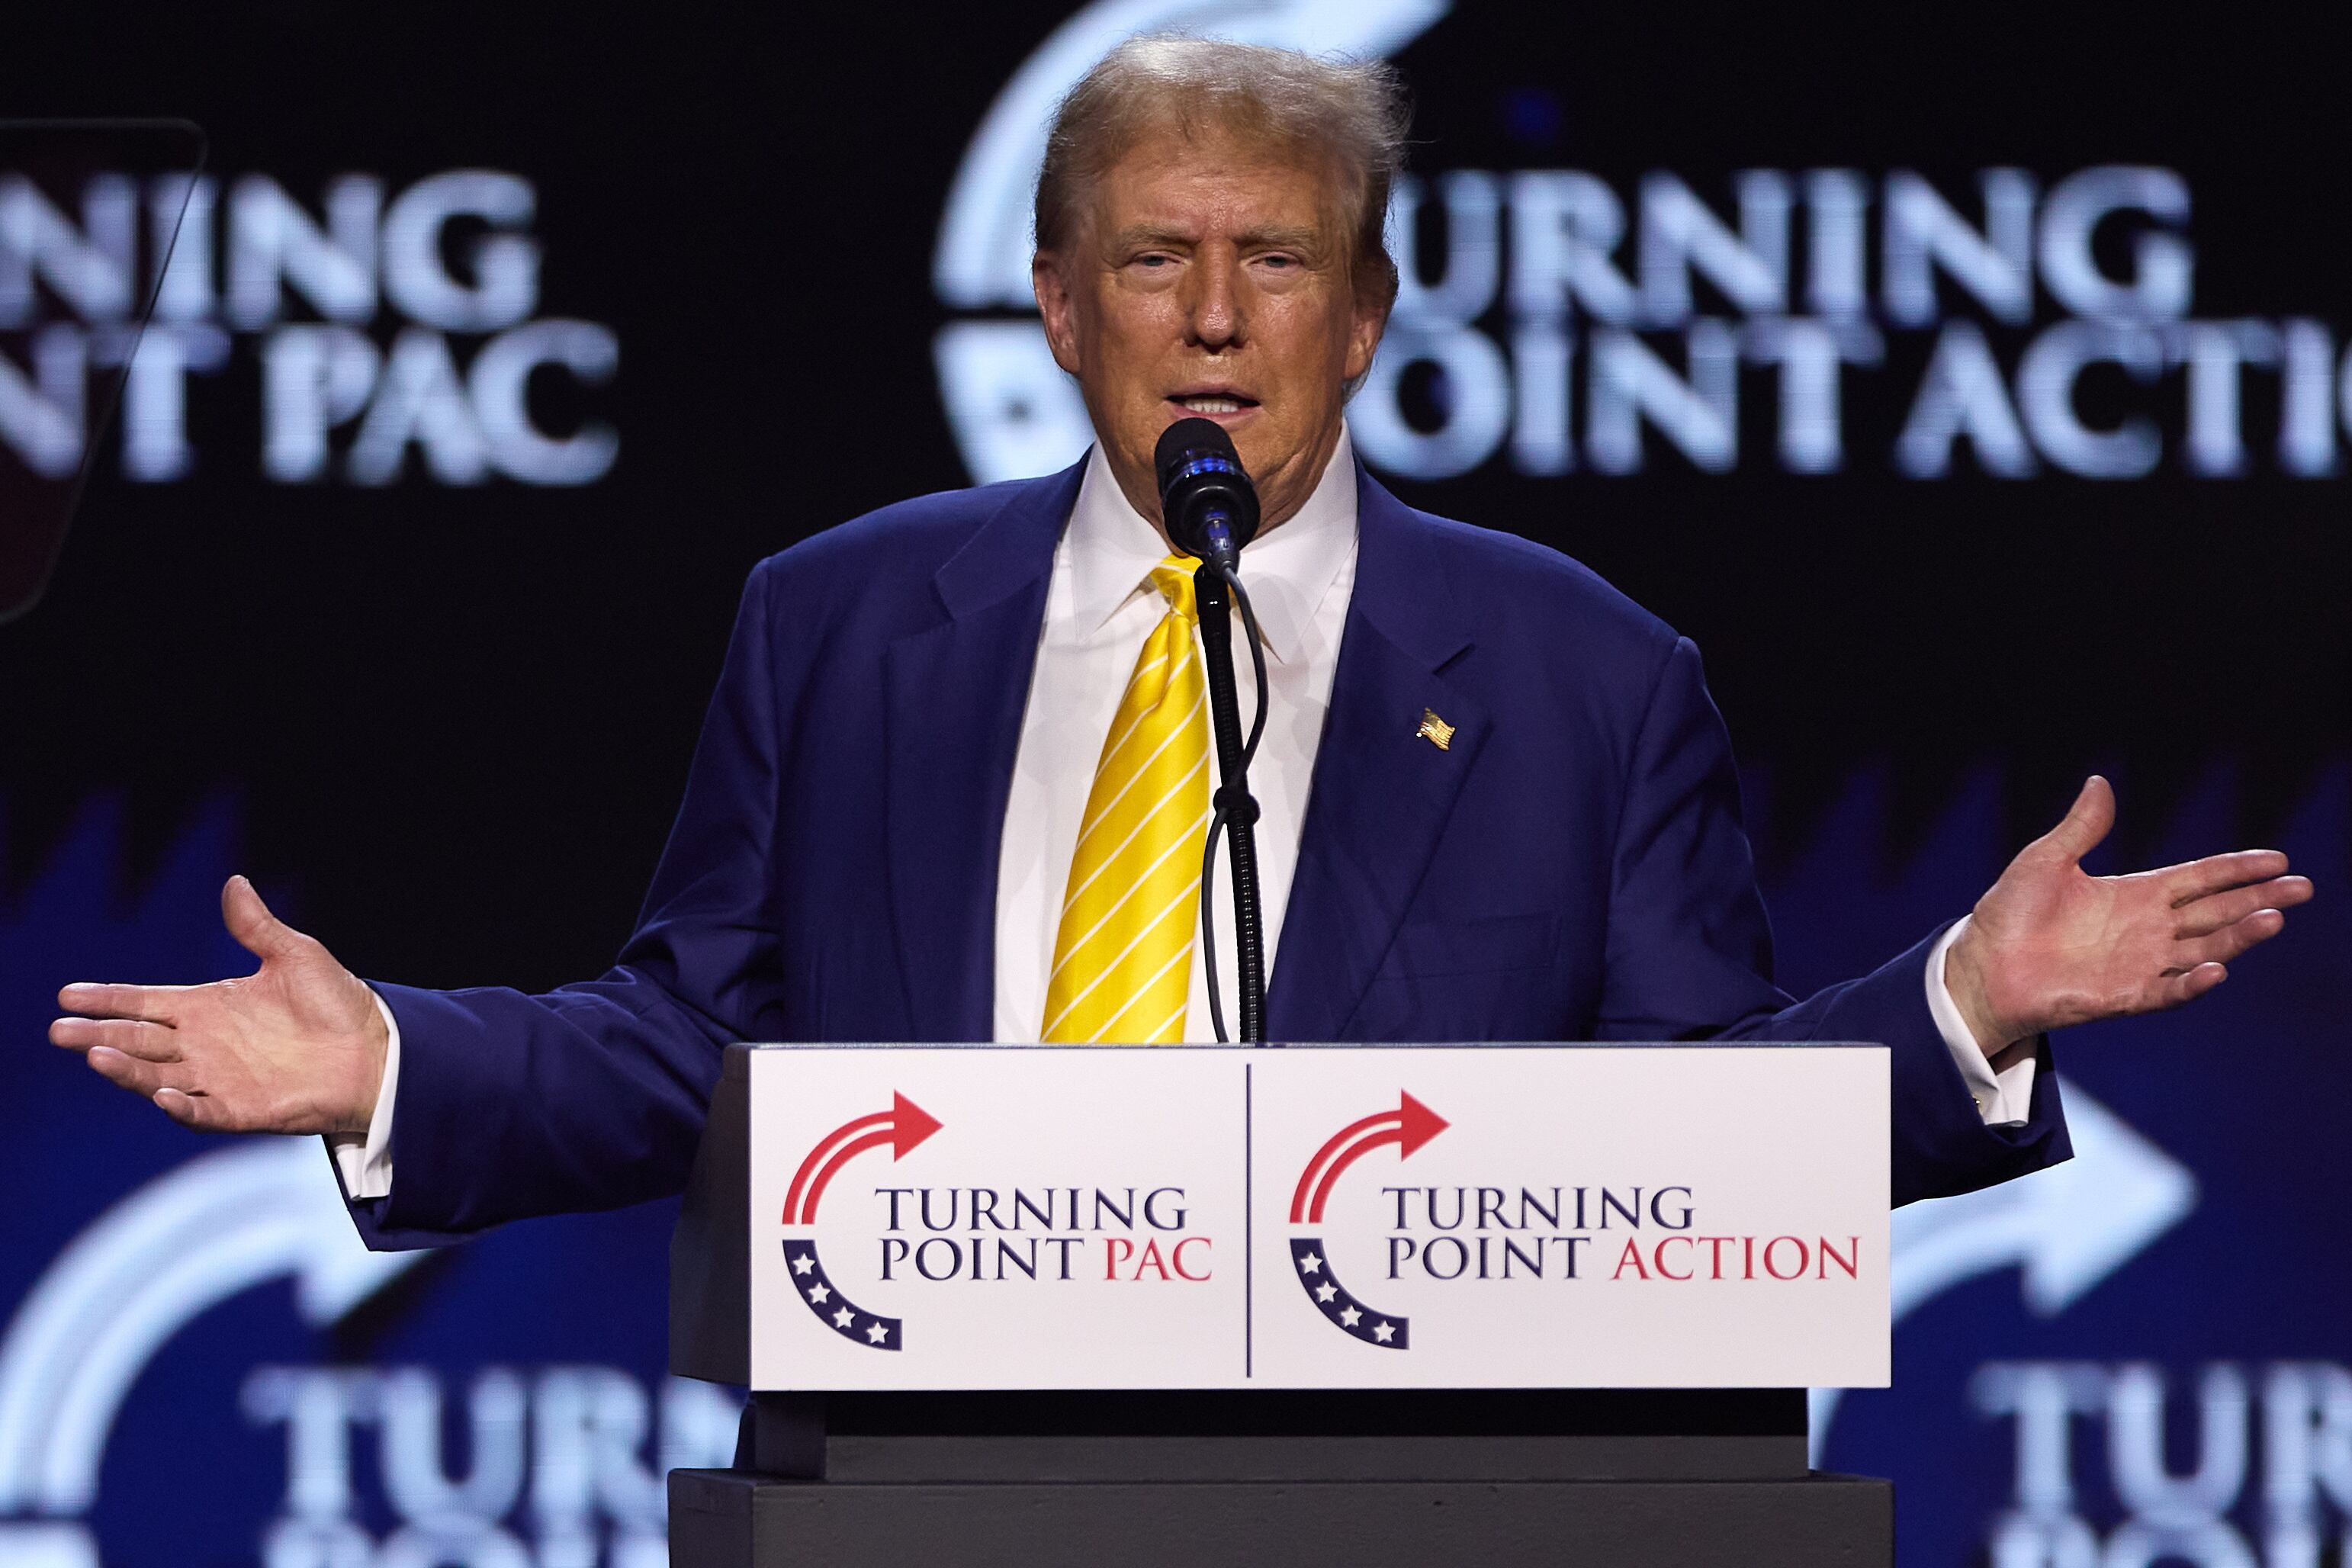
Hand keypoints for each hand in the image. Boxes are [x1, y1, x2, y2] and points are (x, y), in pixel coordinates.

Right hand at [50, 876, 389, 1134]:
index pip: (144, 1002)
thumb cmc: (337, 1003)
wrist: (378, 1048)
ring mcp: (219, 1079)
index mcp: (208, 1007)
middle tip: (59, 1031)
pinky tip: (163, 1094)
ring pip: (157, 1076)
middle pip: (138, 1040)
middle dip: (98, 1035)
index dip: (107, 998)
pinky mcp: (242, 1110)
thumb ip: (256, 926)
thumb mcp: (295, 955)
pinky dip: (181, 1106)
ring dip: (127, 1069)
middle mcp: (204, 1045)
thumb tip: (234, 882)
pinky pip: (202, 1111)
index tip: (66, 994)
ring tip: (97, 1056)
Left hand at [1944, 776, 2313, 1052]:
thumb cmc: (2008, 914)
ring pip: (2203, 949)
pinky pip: (2165, 991)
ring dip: (2238, 937)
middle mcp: (2146, 930)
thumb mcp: (2045, 860)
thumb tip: (2100, 781)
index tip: (2277, 859)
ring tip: (2273, 920)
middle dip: (2258, 900)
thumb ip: (2081, 827)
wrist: (1980, 965)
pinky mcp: (2121, 996)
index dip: (2236, 869)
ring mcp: (2138, 964)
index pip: (2199, 878)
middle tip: (2302, 888)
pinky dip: (2191, 983)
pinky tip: (2217, 970)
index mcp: (2135, 894)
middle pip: (2215, 912)